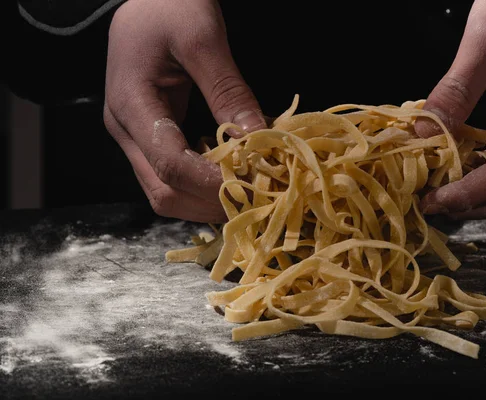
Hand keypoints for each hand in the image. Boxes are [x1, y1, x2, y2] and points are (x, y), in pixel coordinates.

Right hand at [103, 0, 265, 222]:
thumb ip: (229, 93)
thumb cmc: (170, 6)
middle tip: (256, 198)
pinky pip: (171, 176)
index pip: (171, 165)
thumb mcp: (203, 40)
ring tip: (248, 192)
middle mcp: (125, 129)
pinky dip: (201, 185)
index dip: (213, 183)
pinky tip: (230, 176)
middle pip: (163, 191)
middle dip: (210, 202)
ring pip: (165, 192)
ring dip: (206, 200)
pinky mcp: (147, 136)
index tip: (255, 185)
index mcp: (130, 104)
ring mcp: (133, 136)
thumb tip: (258, 141)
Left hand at [416, 0, 485, 218]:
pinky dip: (472, 172)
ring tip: (429, 189)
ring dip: (470, 194)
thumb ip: (455, 90)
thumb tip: (421, 134)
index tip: (433, 200)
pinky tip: (443, 166)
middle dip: (470, 205)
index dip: (471, 194)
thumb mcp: (484, 40)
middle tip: (426, 202)